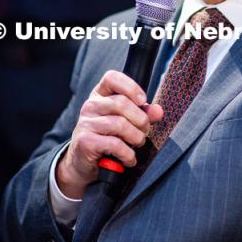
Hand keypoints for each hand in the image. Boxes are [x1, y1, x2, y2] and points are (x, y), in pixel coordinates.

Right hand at [56, 71, 163, 198]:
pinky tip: (129, 159)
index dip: (131, 87)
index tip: (142, 101)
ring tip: (137, 144)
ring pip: (120, 124)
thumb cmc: (108, 138)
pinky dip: (128, 154)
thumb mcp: (126, 121)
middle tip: (145, 130)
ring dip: (136, 137)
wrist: (83, 164)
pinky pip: (115, 144)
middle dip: (141, 119)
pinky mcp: (85, 142)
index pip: (112, 78)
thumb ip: (143, 113)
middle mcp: (90, 105)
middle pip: (122, 103)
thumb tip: (158, 111)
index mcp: (100, 95)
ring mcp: (85, 123)